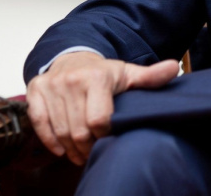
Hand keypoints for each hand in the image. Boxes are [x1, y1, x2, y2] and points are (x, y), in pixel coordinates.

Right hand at [26, 52, 178, 165]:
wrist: (72, 57)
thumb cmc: (103, 73)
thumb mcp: (128, 74)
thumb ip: (151, 77)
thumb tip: (175, 68)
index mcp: (98, 77)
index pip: (99, 119)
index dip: (105, 135)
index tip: (110, 138)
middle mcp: (72, 80)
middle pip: (79, 129)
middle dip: (88, 146)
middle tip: (94, 152)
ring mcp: (51, 85)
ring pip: (60, 130)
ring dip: (71, 148)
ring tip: (81, 153)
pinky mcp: (35, 90)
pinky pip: (39, 123)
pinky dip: (50, 141)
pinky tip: (62, 149)